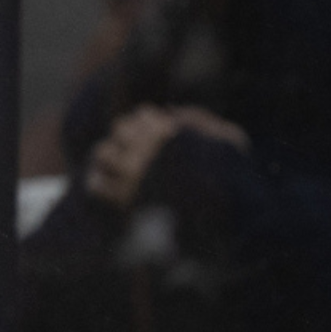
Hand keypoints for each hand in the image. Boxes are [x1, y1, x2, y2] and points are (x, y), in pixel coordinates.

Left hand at [86, 103, 247, 207]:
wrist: (226, 217)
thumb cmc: (233, 178)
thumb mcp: (231, 140)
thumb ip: (202, 121)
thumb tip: (174, 113)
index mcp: (168, 130)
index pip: (143, 115)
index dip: (150, 124)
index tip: (158, 136)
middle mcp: (145, 148)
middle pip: (120, 129)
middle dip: (129, 137)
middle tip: (140, 152)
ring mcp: (131, 174)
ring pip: (102, 152)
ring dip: (110, 157)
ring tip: (122, 168)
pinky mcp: (124, 199)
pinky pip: (96, 185)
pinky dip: (100, 184)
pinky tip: (111, 187)